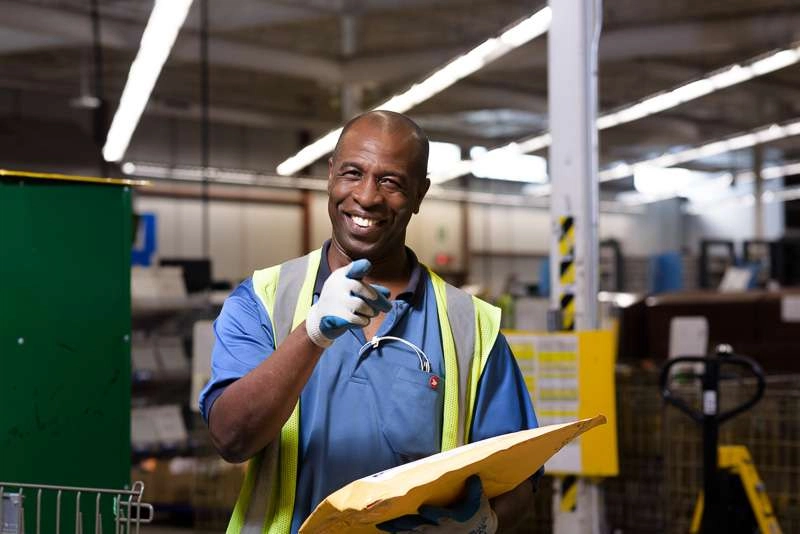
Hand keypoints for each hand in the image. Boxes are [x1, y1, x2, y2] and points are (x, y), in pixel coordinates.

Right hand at [305, 259, 391, 347]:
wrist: (319, 318)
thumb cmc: (341, 300)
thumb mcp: (351, 290)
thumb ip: (369, 290)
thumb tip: (387, 294)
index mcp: (342, 275)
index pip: (353, 268)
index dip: (361, 267)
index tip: (367, 265)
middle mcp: (338, 285)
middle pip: (360, 287)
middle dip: (376, 297)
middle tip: (386, 307)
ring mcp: (336, 301)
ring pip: (362, 305)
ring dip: (371, 312)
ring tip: (371, 313)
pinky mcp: (337, 317)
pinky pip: (358, 319)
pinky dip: (364, 321)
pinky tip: (362, 320)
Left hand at [377, 475, 497, 533]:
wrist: (480, 532)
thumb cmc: (477, 514)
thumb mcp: (478, 502)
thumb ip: (474, 490)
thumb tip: (473, 476)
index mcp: (451, 518)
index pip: (438, 516)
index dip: (429, 513)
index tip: (421, 508)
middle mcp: (439, 529)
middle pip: (418, 527)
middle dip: (403, 524)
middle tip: (388, 520)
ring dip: (398, 530)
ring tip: (382, 526)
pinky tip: (391, 532)